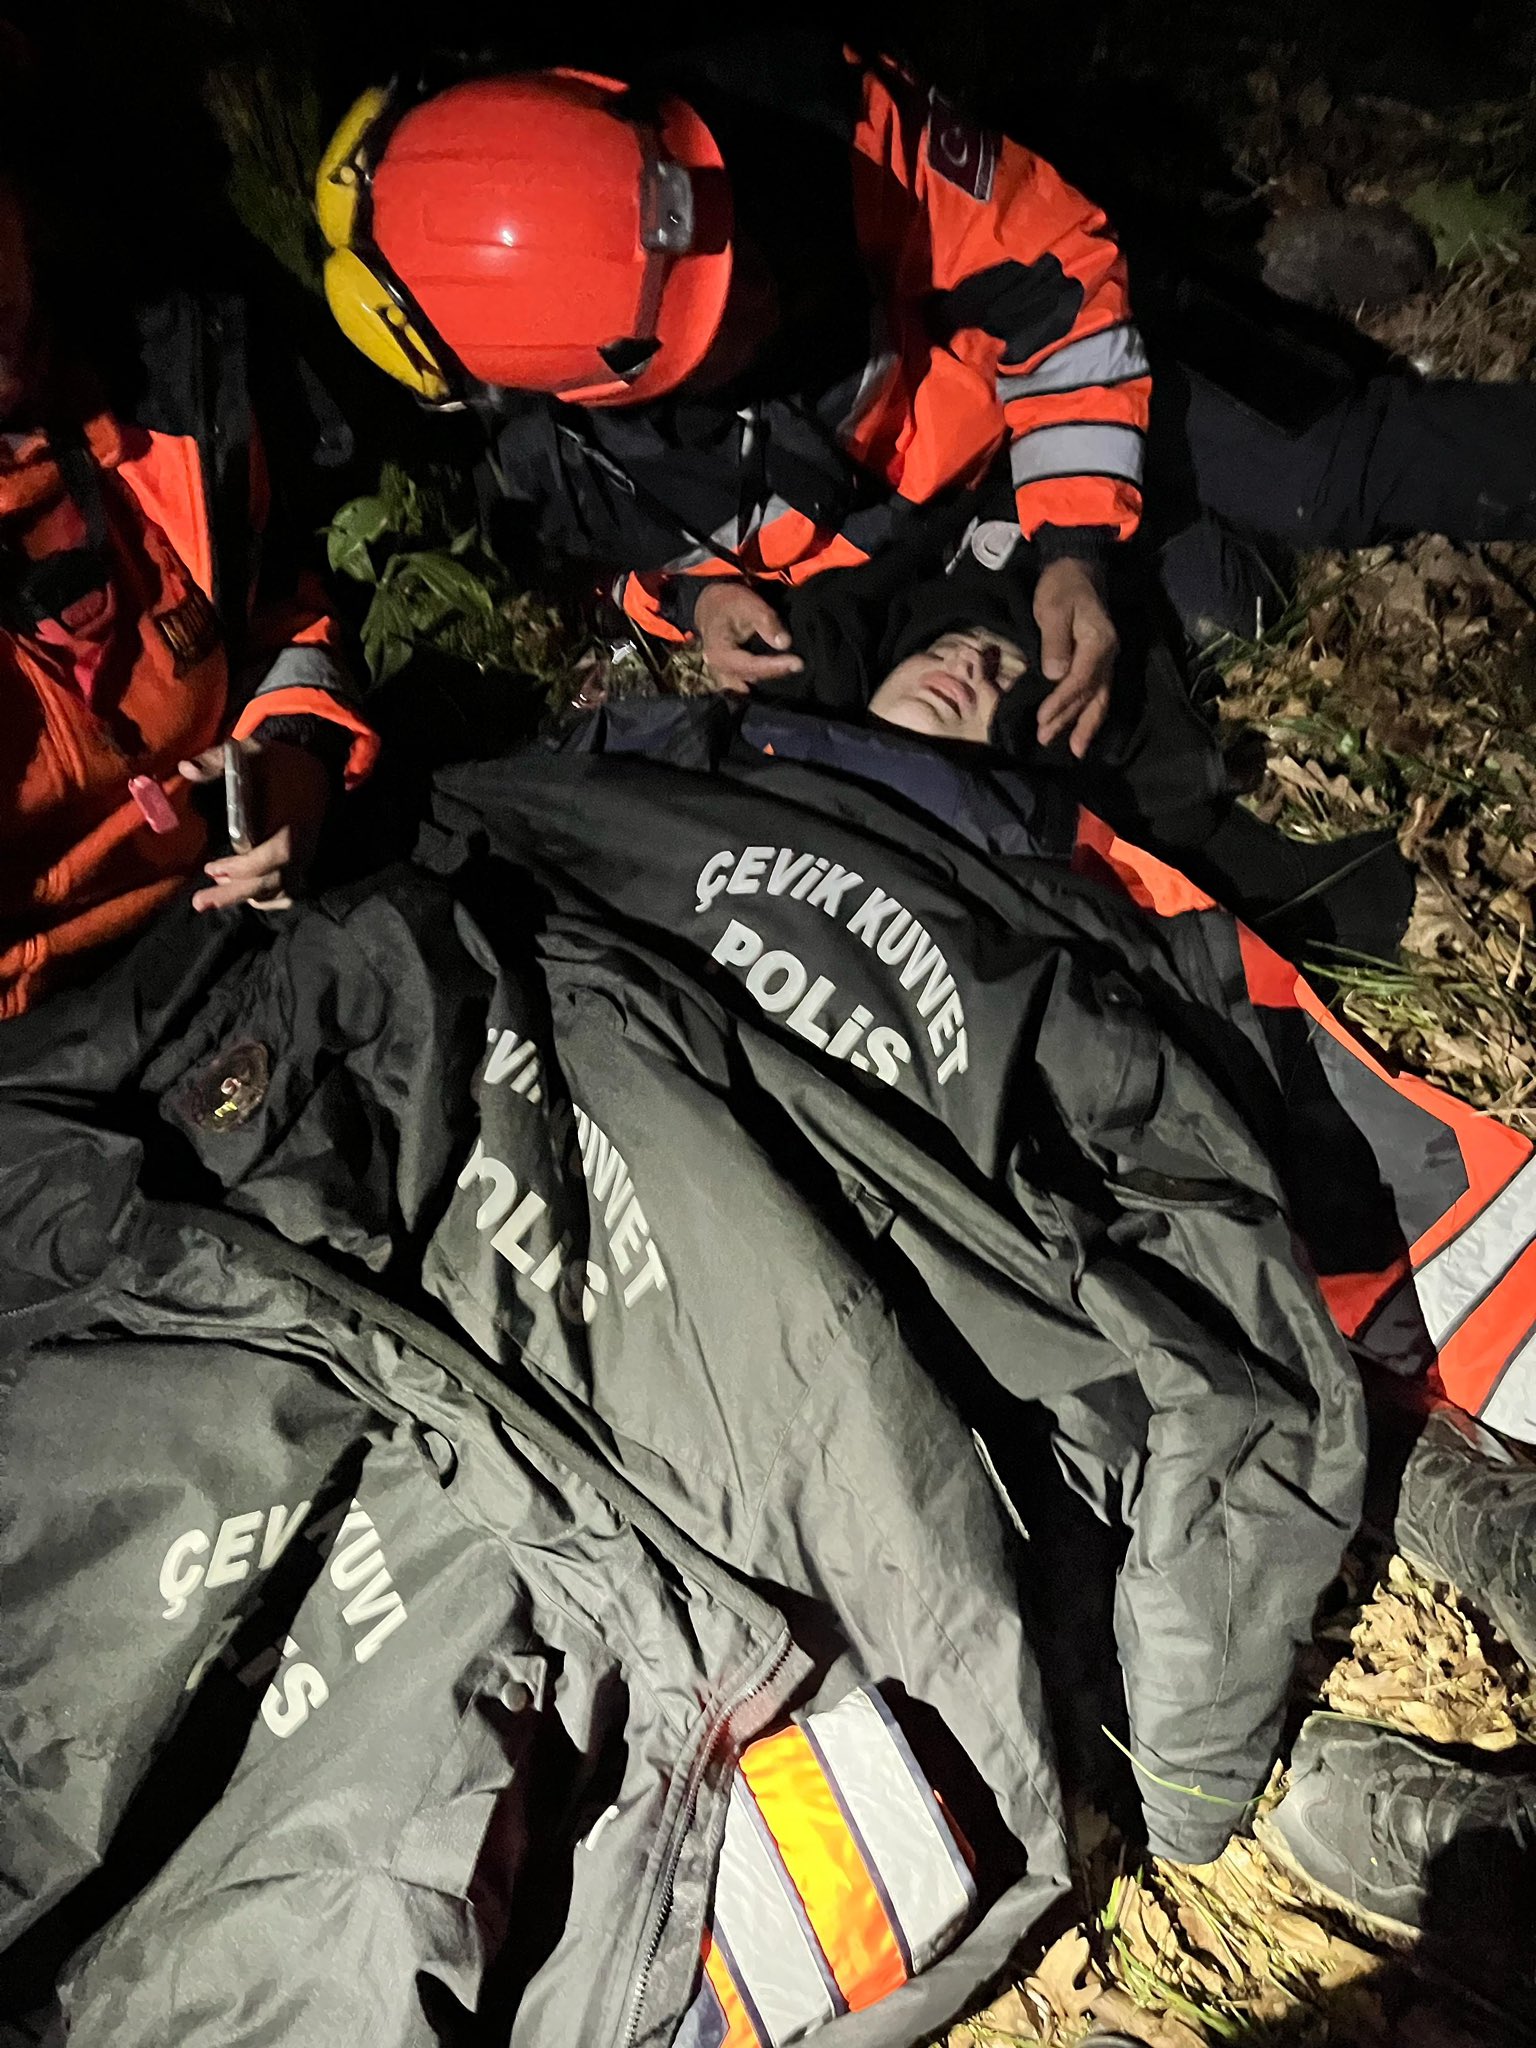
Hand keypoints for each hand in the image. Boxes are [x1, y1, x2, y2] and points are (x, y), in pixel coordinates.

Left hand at [180, 737, 331, 913]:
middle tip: (199, 902)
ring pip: (278, 891)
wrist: (318, 771)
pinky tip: (246, 898)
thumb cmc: (282, 764)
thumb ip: (217, 761)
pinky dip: (267, 900)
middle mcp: (302, 846)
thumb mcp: (251, 753)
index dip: (243, 867)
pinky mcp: (304, 865)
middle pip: (272, 882)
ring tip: (214, 896)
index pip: (273, 855)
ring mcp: (305, 859)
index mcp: (292, 822)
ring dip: (246, 896)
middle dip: (234, 894)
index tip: (212, 868)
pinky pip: (288, 893)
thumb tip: (185, 769)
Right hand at [694, 579, 803, 692]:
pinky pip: (746, 681)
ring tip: (791, 668)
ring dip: (769, 676)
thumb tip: (785, 643)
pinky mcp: (729, 674)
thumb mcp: (750, 605)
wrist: (712, 604)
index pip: (749, 665)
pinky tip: (778, 673)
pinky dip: (762, 678)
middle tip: (799, 665)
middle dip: (775, 672)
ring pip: (750, 681)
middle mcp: (718, 668)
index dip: (774, 666)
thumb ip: (767, 624)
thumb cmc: (729, 602)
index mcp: (719, 652)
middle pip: (751, 676)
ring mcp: (722, 674)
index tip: (797, 663)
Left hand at [1033, 556, 1117, 758]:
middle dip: (1069, 720)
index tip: (1042, 719)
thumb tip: (1054, 675)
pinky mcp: (1100, 660)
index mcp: (1098, 642)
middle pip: (1091, 695)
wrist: (1078, 568)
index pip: (1080, 681)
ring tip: (1075, 750)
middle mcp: (1108, 654)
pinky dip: (1092, 712)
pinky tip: (1083, 728)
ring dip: (1086, 725)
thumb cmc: (1062, 587)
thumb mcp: (1052, 609)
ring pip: (1100, 698)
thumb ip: (1054, 642)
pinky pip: (1099, 692)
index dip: (1061, 702)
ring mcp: (1107, 658)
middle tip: (1046, 740)